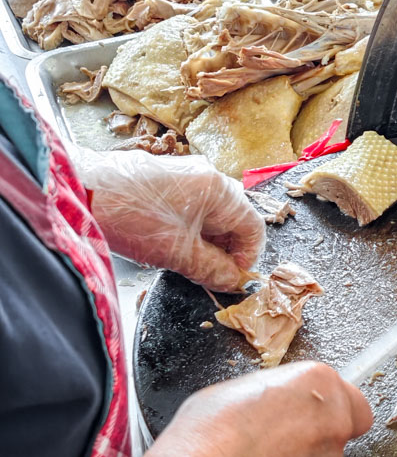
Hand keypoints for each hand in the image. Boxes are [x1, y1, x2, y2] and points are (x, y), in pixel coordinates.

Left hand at [75, 149, 264, 290]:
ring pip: (210, 216)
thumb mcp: (178, 253)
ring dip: (205, 243)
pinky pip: (190, 208)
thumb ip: (212, 269)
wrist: (82, 192)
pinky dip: (188, 230)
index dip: (247, 258)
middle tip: (208, 275)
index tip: (232, 279)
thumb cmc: (131, 217)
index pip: (253, 228)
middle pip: (233, 221)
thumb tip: (233, 281)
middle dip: (225, 252)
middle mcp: (208, 177)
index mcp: (219, 190)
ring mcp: (186, 176)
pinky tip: (169, 245)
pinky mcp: (165, 180)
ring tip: (185, 263)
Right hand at [161, 361, 372, 456]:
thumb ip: (274, 397)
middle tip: (272, 446)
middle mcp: (332, 427)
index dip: (332, 412)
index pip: (354, 403)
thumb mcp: (236, 389)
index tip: (312, 417)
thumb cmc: (208, 434)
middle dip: (310, 443)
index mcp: (318, 386)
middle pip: (334, 438)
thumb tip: (272, 407)